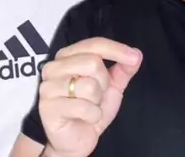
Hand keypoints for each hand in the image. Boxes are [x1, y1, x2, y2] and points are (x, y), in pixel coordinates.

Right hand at [38, 37, 141, 156]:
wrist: (76, 141)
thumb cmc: (90, 109)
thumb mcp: (111, 86)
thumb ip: (123, 69)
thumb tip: (136, 54)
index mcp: (67, 55)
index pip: (94, 44)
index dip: (116, 49)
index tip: (134, 57)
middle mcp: (54, 67)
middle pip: (93, 62)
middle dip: (104, 83)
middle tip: (97, 96)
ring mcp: (48, 87)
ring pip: (88, 85)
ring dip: (97, 101)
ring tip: (88, 107)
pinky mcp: (48, 108)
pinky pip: (83, 107)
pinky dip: (92, 115)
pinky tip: (84, 119)